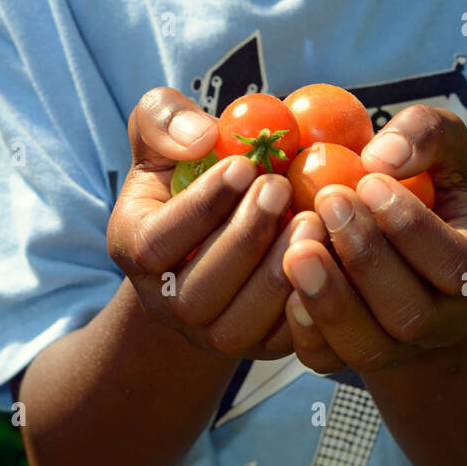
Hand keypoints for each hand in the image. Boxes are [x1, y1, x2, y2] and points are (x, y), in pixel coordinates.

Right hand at [107, 87, 329, 361]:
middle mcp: (166, 302)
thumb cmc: (192, 169)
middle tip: (282, 187)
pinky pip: (282, 343)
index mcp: (134, 248)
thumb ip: (164, 119)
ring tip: (312, 220)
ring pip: (237, 327)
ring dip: (276, 275)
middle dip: (243, 239)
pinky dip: (309, 307)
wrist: (224, 223)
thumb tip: (200, 139)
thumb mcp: (165, 132)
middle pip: (196, 293)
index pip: (155, 242)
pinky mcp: (259, 346)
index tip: (244, 166)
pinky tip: (332, 259)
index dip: (201, 207)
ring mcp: (212, 332)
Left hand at [281, 105, 466, 374]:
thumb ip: (425, 134)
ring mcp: (395, 348)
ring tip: (298, 246)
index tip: (368, 181)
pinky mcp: (347, 360)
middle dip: (366, 257)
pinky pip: (326, 360)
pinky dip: (304, 327)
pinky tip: (286, 281)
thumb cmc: (416, 191)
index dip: (412, 228)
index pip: (456, 264)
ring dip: (331, 297)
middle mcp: (442, 320)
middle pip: (410, 313)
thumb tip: (383, 156)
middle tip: (327, 200)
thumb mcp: (436, 152)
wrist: (393, 250)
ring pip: (369, 347)